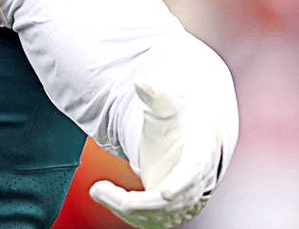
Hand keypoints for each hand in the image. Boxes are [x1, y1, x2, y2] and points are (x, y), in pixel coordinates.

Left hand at [89, 80, 225, 228]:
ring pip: (155, 216)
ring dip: (123, 207)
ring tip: (98, 191)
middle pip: (168, 203)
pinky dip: (122, 211)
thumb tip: (141, 83)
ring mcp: (183, 201)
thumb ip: (156, 96)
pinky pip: (146, 220)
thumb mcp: (168, 107)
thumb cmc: (178, 123)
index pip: (193, 173)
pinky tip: (103, 194)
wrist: (187, 145)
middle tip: (99, 190)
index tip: (166, 193)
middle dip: (135, 203)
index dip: (181, 184)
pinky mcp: (168, 212)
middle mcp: (195, 185)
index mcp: (199, 156)